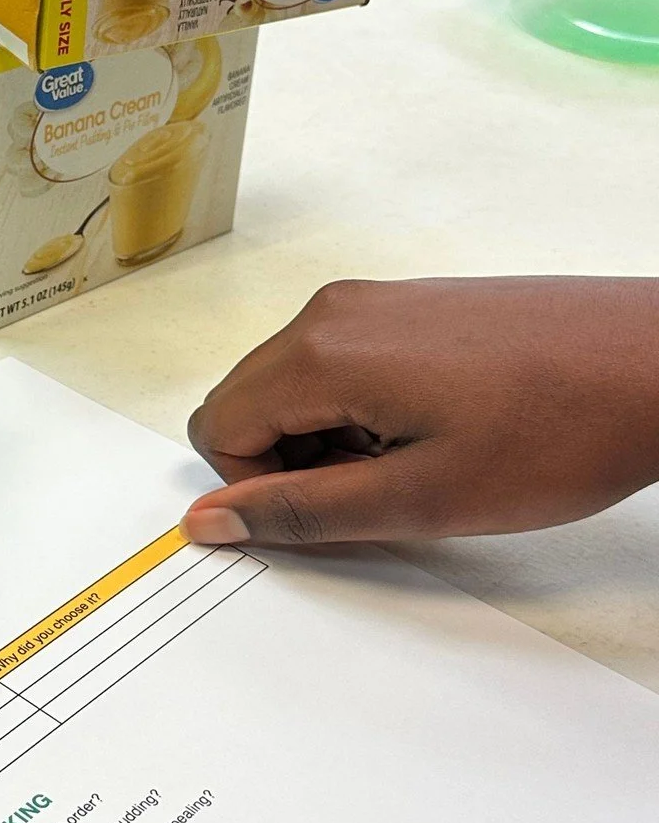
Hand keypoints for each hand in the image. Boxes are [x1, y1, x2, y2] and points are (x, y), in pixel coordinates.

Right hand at [183, 277, 658, 546]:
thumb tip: (209, 522)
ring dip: (331, 439)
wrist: (658, 364)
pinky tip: (440, 431)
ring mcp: (375, 300)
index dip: (259, 490)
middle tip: (380, 491)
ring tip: (419, 462)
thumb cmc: (559, 429)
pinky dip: (365, 410)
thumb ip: (302, 512)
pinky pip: (342, 361)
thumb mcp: (419, 499)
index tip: (332, 511)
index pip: (218, 428)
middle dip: (292, 462)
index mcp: (322, 351)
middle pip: (250, 400)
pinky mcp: (411, 303)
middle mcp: (335, 310)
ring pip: (295, 384)